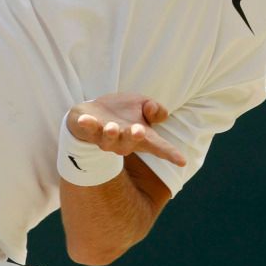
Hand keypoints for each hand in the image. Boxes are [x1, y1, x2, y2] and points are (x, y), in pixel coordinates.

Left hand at [66, 93, 185, 166]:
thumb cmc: (121, 112)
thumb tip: (155, 112)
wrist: (94, 112)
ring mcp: (106, 138)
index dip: (170, 153)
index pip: (159, 146)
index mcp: (141, 136)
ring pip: (109, 140)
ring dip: (111, 134)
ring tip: (112, 127)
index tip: (182, 161)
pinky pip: (88, 129)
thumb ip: (154, 109)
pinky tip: (84, 120)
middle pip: (131, 143)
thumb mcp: (142, 104)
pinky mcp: (90, 130)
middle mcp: (124, 141)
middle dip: (134, 137)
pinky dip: (87, 124)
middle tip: (139, 131)